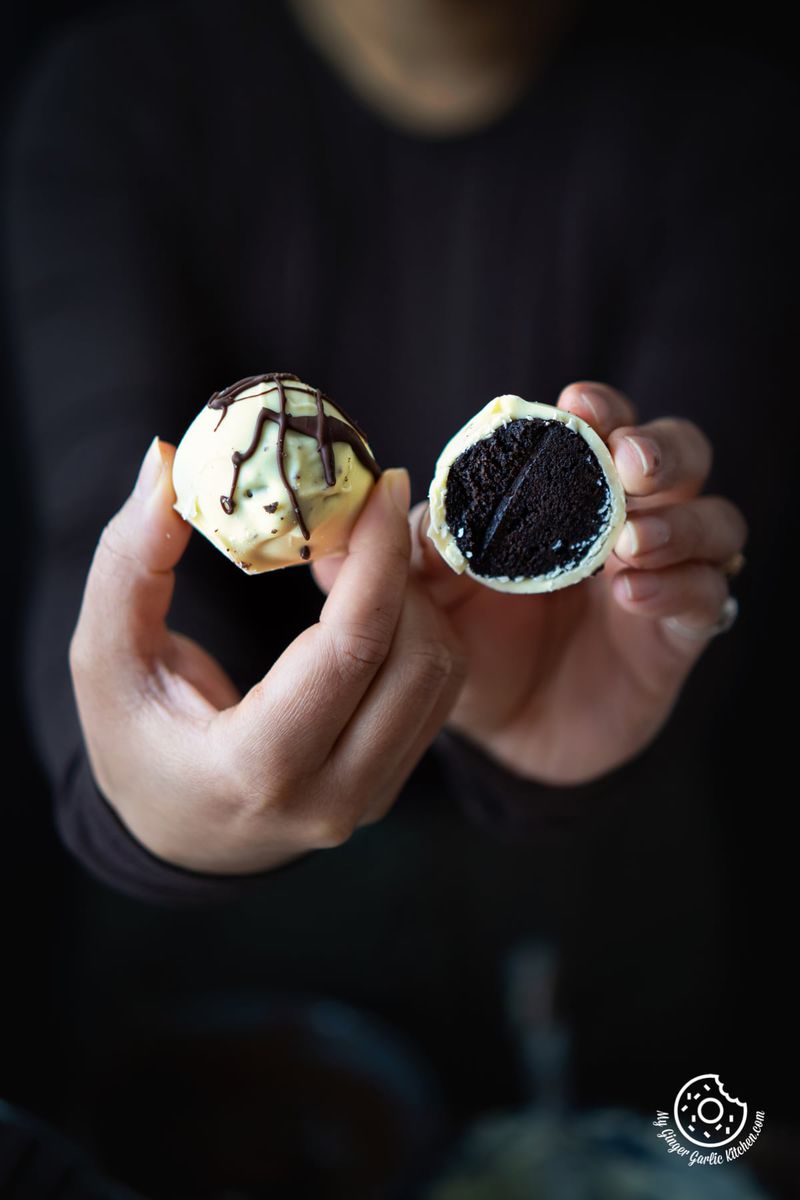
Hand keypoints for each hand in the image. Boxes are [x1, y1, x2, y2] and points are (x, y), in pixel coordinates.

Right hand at [69, 439, 464, 872]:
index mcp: (257, 767)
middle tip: (362, 511)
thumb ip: (129, 560)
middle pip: (416, 659)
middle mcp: (330, 795)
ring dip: (416, 598)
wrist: (178, 835)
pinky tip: (376, 600)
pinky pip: (437, 695)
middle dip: (400, 570)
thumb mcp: (105, 654)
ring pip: (441, 676)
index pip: (351, 649)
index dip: (377, 559)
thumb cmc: (135, 739)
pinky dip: (420, 631)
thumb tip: (165, 461)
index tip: (381, 486)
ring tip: (362, 556)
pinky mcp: (391, 787)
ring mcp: (369, 799)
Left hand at [407, 382, 747, 784]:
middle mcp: (626, 521)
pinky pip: (706, 596)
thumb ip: (409, 557)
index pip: (601, 428)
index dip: (598, 409)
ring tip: (630, 543)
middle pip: (678, 455)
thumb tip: (381, 521)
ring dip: (677, 521)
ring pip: (714, 520)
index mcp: (567, 494)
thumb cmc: (474, 646)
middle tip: (629, 462)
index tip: (577, 406)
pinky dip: (678, 587)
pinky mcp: (679, 632)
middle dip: (660, 448)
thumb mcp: (429, 601)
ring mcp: (662, 574)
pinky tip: (632, 596)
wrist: (508, 734)